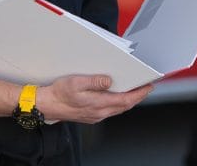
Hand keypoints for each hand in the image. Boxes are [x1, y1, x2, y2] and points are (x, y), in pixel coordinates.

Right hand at [37, 75, 151, 123]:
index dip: (139, 94)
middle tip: (145, 88)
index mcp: (98, 103)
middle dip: (137, 97)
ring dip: (128, 101)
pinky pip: (110, 110)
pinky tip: (117, 97)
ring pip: (118, 109)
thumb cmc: (59, 94)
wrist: (48, 105)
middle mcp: (99, 112)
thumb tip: (109, 80)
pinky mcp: (92, 116)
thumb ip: (94, 81)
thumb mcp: (76, 82)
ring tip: (135, 91)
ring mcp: (96, 115)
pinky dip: (118, 104)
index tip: (148, 87)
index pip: (125, 100)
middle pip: (125, 106)